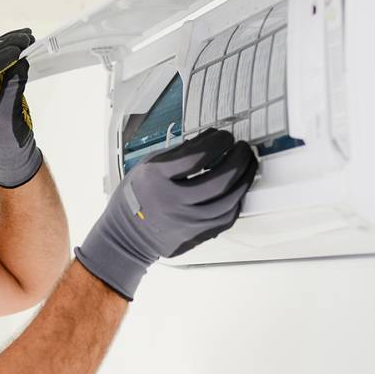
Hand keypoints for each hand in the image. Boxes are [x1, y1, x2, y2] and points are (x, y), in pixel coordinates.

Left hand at [0, 28, 41, 188]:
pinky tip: (23, 42)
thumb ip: (13, 85)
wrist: (10, 150)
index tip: (18, 50)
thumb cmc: (6, 136)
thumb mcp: (10, 111)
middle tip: (25, 38)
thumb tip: (21, 61)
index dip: (0, 57)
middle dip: (5, 45)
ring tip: (27, 35)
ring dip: (9, 43)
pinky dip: (11, 51)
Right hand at [74, 128, 257, 299]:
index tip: (225, 136)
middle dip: (238, 160)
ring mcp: (186, 221)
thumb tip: (212, 138)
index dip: (217, 143)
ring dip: (244, 180)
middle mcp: (172, 202)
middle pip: (218, 181)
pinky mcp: (195, 235)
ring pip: (228, 201)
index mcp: (156, 179)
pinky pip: (225, 218)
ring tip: (248, 165)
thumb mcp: (148, 166)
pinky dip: (236, 201)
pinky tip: (238, 189)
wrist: (126, 236)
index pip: (196, 156)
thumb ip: (179, 153)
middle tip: (243, 148)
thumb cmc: (136, 197)